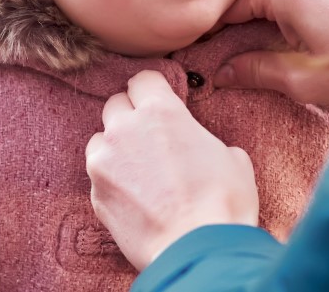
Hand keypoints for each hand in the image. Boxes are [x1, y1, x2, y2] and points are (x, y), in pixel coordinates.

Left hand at [86, 71, 259, 270]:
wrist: (197, 248)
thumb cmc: (222, 202)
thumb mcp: (232, 158)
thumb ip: (206, 142)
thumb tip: (203, 151)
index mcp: (161, 111)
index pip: (142, 79)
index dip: (152, 90)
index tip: (157, 101)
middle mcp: (125, 129)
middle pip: (115, 104)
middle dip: (130, 116)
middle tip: (148, 136)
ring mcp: (104, 161)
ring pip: (100, 140)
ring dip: (115, 148)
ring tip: (138, 170)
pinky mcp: (95, 193)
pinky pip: (98, 176)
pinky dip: (111, 181)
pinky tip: (134, 197)